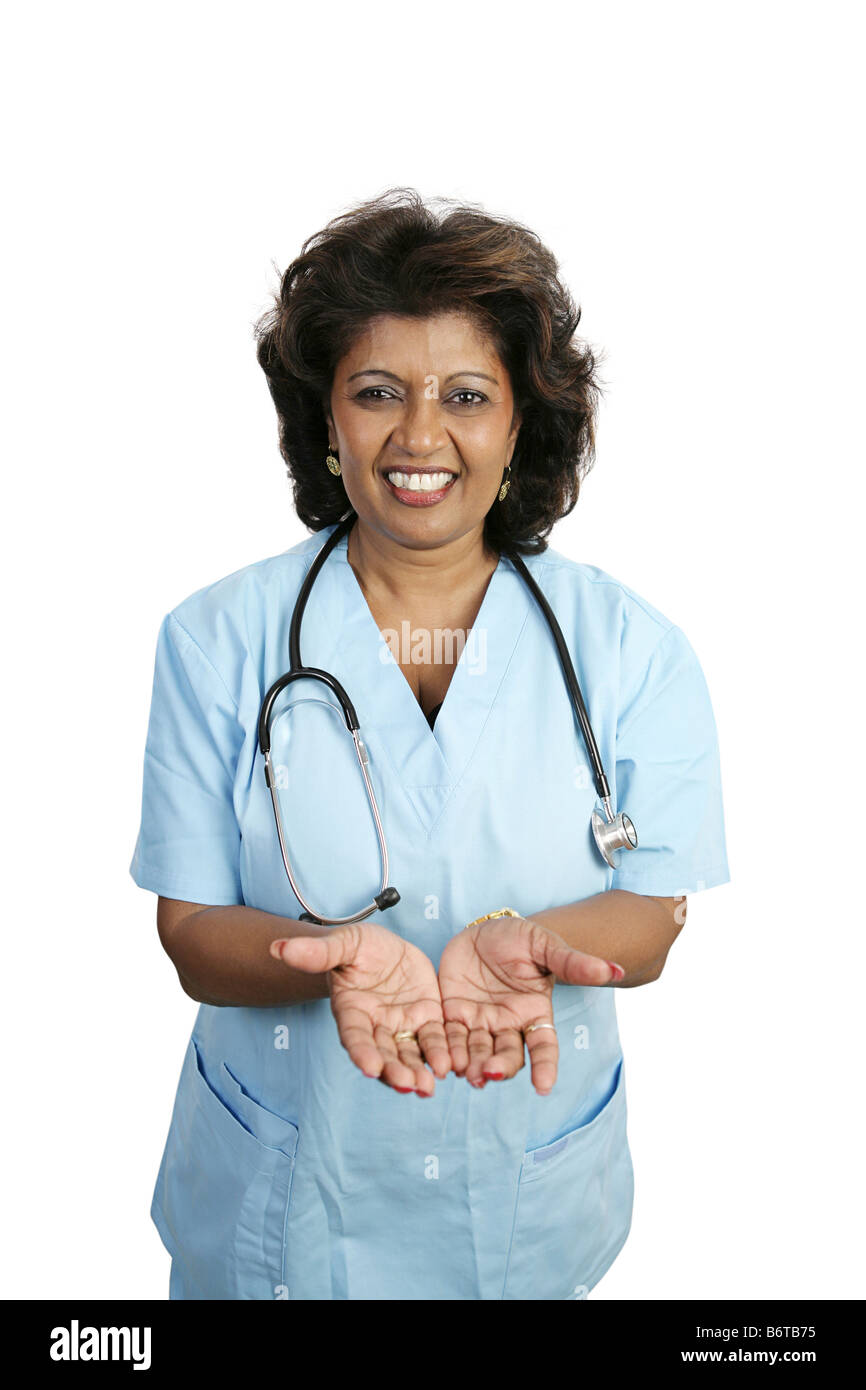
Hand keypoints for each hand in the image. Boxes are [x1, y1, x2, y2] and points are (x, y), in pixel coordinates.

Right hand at [270, 923, 449, 1096]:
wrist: (383, 948)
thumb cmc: (357, 948)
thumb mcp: (343, 944)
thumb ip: (317, 952)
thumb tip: (279, 948)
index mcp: (352, 1011)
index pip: (355, 1036)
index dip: (362, 1052)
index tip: (370, 1067)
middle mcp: (376, 1026)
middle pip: (384, 1054)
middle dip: (395, 1071)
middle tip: (408, 1086)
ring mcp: (402, 1026)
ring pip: (409, 1054)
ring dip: (418, 1071)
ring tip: (427, 1087)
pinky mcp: (426, 1019)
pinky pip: (434, 1039)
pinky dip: (440, 1054)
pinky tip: (448, 1066)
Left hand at [437, 917, 620, 1094]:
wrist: (484, 930)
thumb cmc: (521, 939)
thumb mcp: (546, 946)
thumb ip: (575, 962)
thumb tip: (614, 970)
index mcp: (534, 1014)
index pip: (543, 1046)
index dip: (544, 1066)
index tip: (544, 1086)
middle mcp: (507, 1025)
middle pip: (507, 1055)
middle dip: (500, 1067)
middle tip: (491, 1074)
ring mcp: (480, 1023)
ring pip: (477, 1052)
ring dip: (472, 1065)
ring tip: (467, 1072)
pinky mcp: (452, 1015)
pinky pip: (450, 1037)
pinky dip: (447, 1050)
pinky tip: (443, 1060)